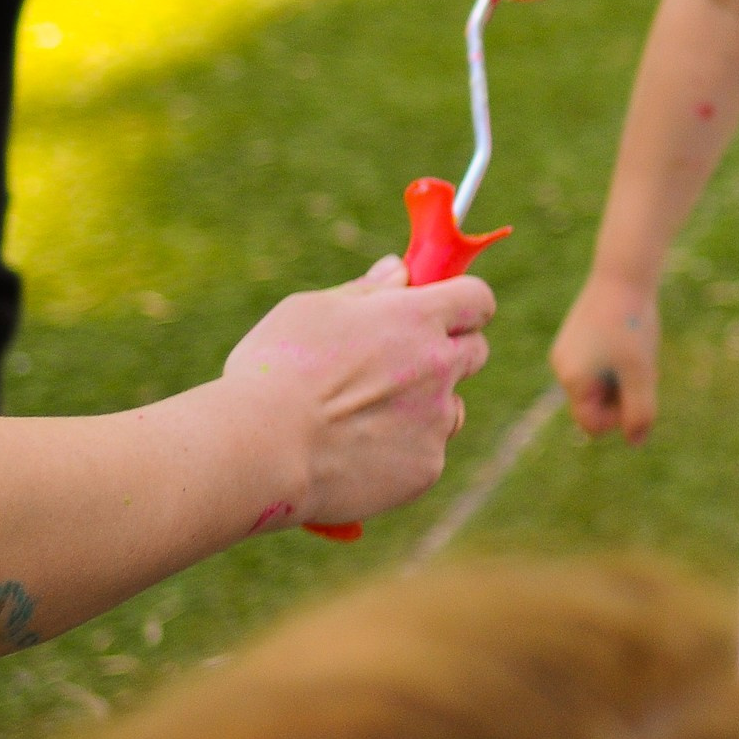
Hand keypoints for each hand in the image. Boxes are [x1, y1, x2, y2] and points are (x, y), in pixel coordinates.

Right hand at [224, 254, 492, 527]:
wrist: (261, 451)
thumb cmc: (275, 371)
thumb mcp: (311, 311)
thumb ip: (366, 292)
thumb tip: (398, 271)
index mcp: (416, 319)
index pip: (477, 299)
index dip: (463, 302)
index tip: (442, 309)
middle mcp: (440, 367)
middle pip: (475, 350)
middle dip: (448, 351)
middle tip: (398, 363)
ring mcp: (437, 419)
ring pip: (451, 407)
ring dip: (426, 406)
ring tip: (363, 417)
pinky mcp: (427, 466)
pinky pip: (426, 451)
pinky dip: (401, 451)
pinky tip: (356, 453)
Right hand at [550, 273, 659, 442]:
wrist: (623, 274)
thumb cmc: (633, 326)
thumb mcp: (642, 374)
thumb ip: (640, 412)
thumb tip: (635, 443)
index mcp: (573, 380)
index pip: (593, 425)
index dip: (620, 419)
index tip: (640, 394)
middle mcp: (563, 367)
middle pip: (596, 406)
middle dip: (623, 395)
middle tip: (643, 369)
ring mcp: (568, 352)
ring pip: (600, 385)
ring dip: (623, 379)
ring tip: (638, 354)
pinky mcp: (577, 338)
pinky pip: (599, 366)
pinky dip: (618, 363)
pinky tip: (631, 341)